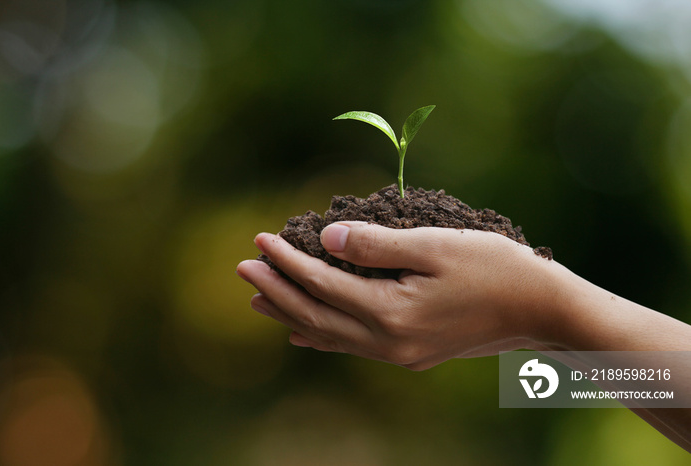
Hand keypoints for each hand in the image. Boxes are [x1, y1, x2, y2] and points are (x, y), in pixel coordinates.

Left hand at [236, 222, 562, 369]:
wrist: (540, 311)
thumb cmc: (494, 269)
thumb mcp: (436, 246)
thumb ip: (378, 244)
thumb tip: (327, 238)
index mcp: (391, 312)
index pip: (322, 283)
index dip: (288, 260)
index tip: (260, 237)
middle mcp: (388, 341)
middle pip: (315, 314)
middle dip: (277, 288)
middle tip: (243, 266)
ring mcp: (398, 352)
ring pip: (328, 334)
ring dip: (291, 312)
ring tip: (259, 297)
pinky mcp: (409, 353)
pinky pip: (350, 346)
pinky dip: (320, 335)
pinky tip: (302, 330)